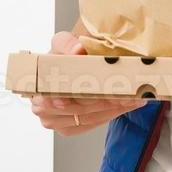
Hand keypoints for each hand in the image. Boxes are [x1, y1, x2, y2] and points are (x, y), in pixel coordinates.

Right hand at [29, 31, 147, 134]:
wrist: (65, 71)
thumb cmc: (63, 58)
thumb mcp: (61, 43)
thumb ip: (66, 43)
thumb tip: (77, 50)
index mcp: (36, 84)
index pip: (59, 91)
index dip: (82, 91)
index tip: (105, 89)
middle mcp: (40, 106)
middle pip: (78, 106)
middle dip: (107, 99)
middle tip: (131, 92)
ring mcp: (52, 120)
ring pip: (88, 116)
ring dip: (114, 108)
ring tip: (135, 97)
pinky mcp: (66, 128)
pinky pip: (92, 123)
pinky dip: (111, 114)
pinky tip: (127, 104)